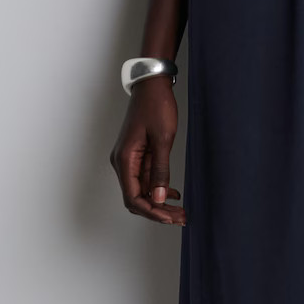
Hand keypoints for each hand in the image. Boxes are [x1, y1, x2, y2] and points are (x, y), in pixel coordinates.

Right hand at [109, 77, 186, 224]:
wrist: (152, 85)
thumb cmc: (156, 107)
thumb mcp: (163, 139)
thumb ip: (160, 171)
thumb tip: (158, 198)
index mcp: (125, 160)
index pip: (133, 198)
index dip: (151, 211)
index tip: (170, 218)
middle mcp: (123, 162)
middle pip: (136, 198)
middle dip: (157, 211)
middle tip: (180, 217)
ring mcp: (129, 159)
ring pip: (142, 190)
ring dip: (159, 202)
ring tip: (180, 210)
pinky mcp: (137, 155)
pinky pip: (145, 179)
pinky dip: (158, 188)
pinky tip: (174, 194)